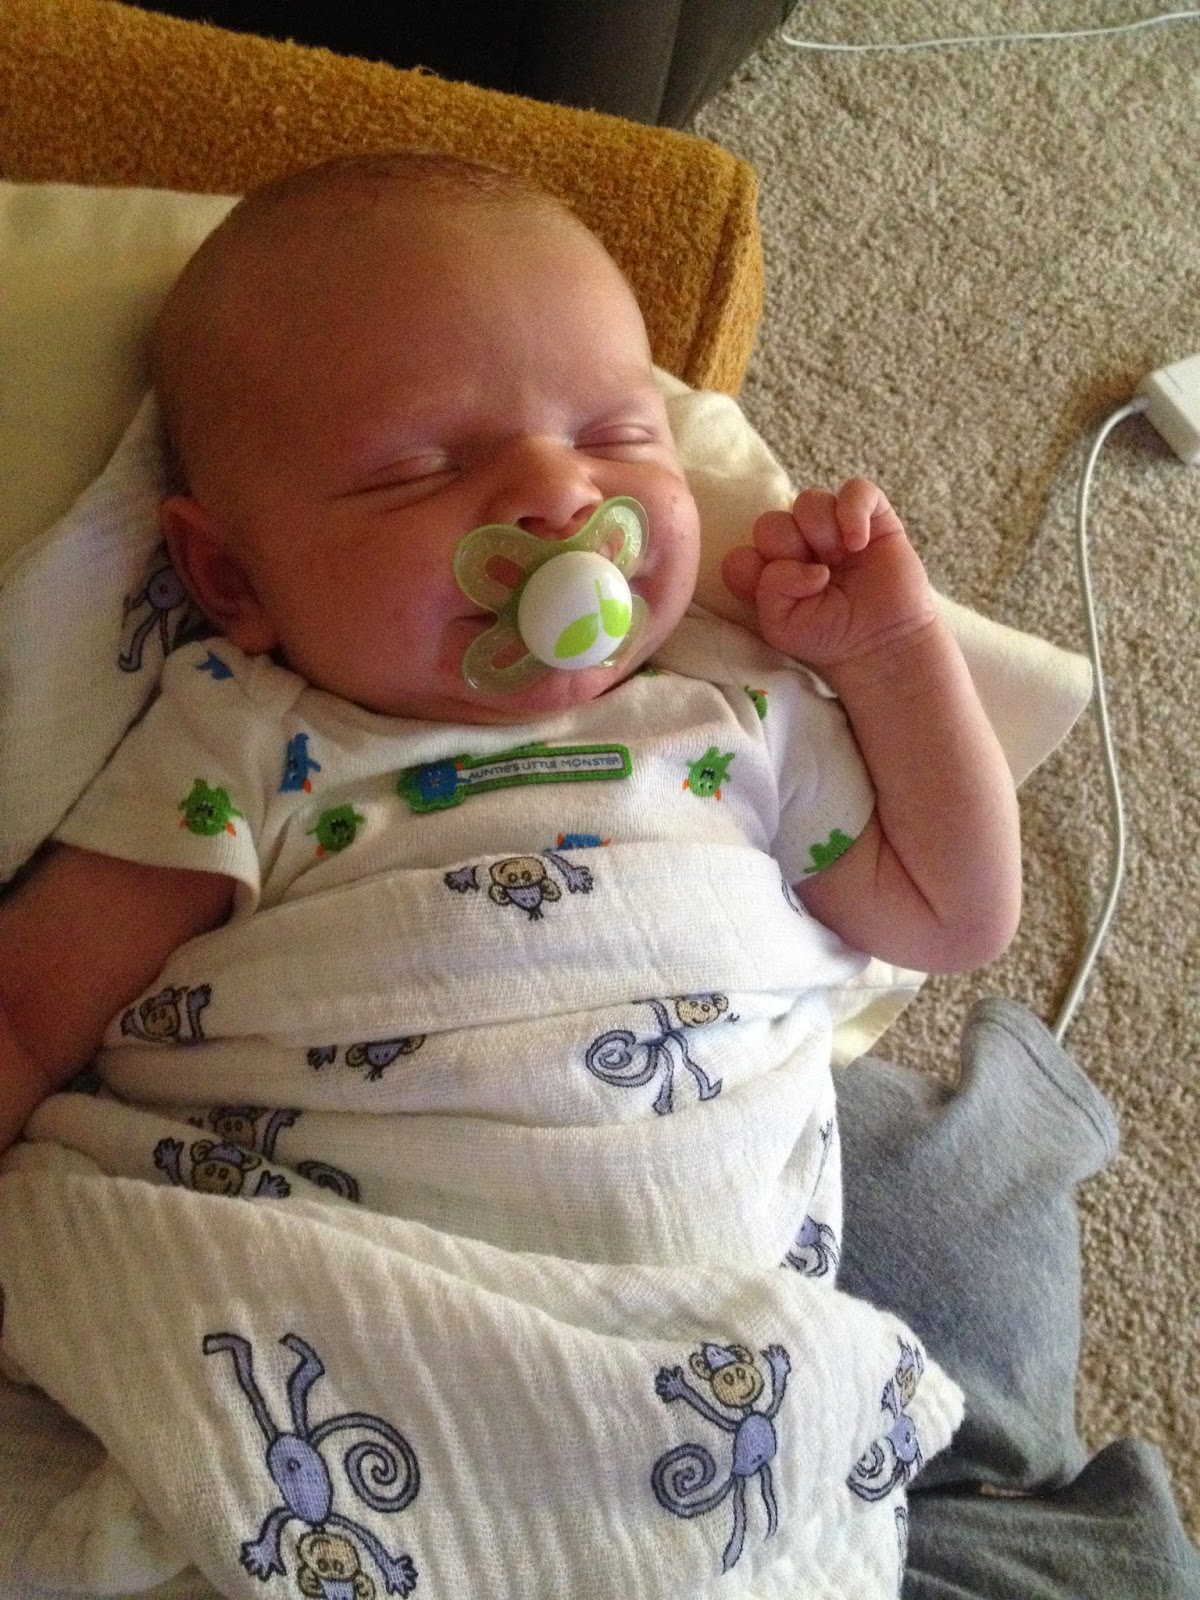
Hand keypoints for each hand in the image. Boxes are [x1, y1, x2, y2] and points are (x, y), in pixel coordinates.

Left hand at [720, 479, 935, 668]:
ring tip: (839, 560)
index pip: (741, 555)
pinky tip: (858, 543)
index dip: (756, 570)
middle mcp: (798, 548)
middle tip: (818, 578)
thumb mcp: (782, 627)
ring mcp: (833, 530)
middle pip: (770, 523)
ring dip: (820, 531)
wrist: (883, 644)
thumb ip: (768, 591)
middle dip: (788, 550)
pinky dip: (853, 512)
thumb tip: (801, 562)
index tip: (784, 596)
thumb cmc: (831, 638)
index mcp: (772, 573)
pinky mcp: (872, 519)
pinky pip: (856, 489)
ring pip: (809, 501)